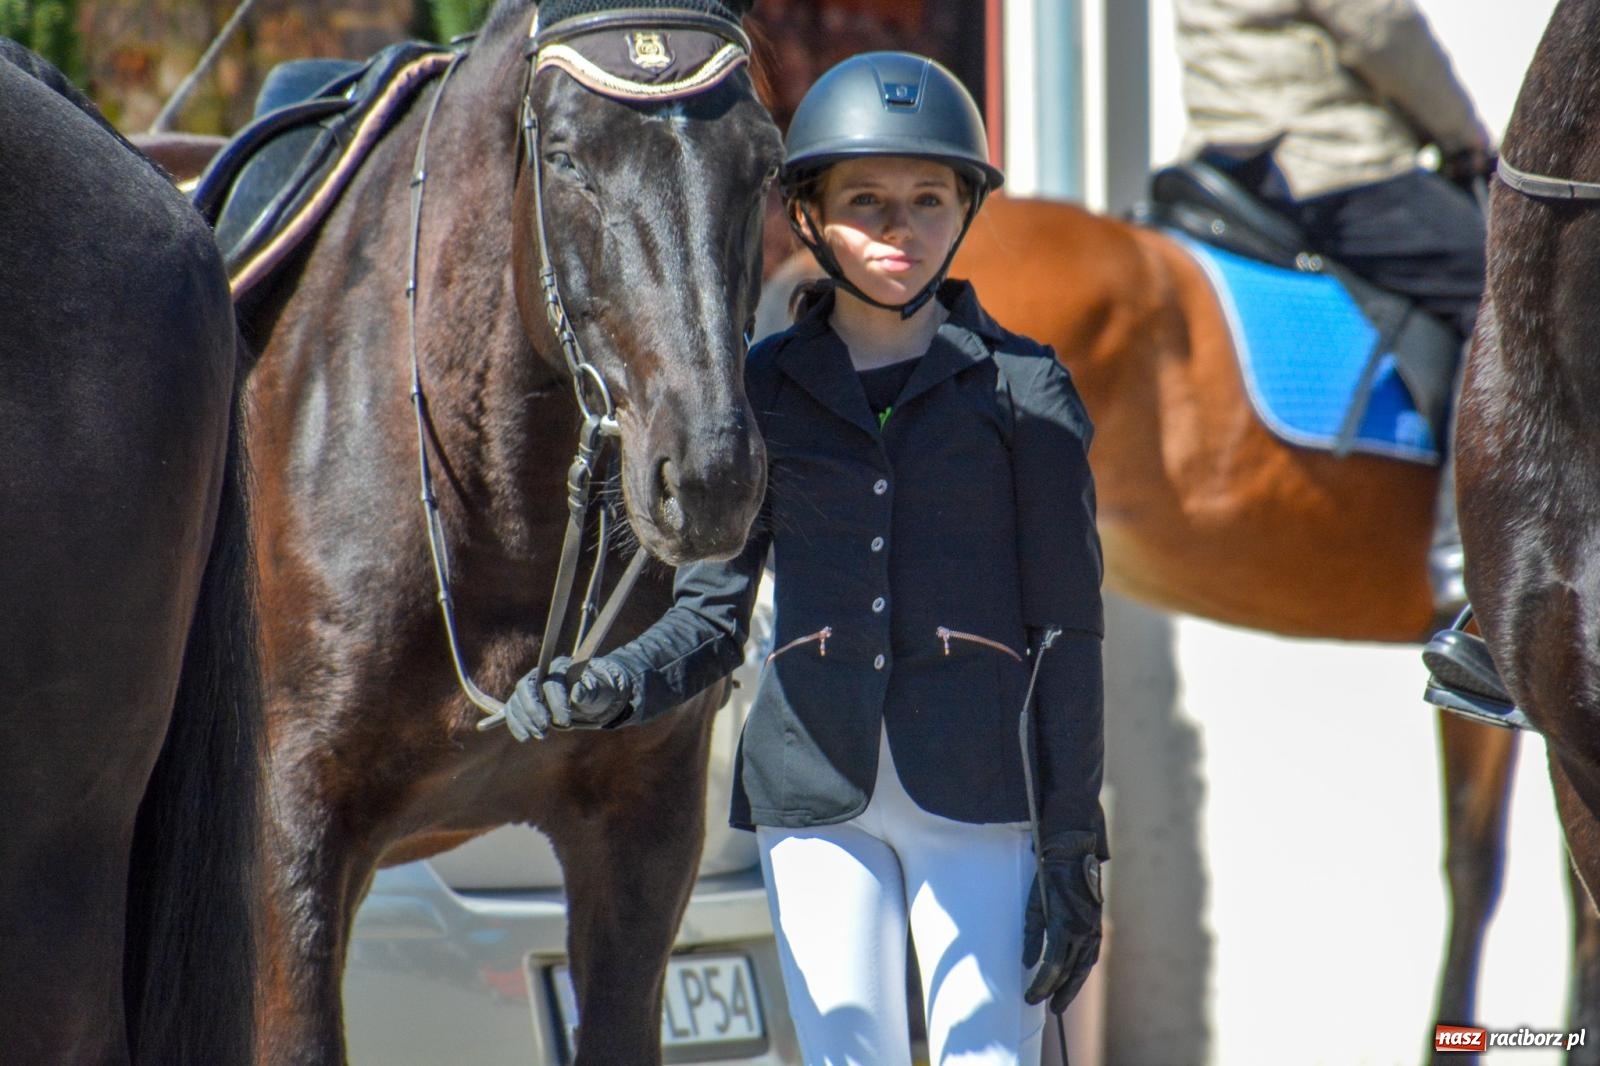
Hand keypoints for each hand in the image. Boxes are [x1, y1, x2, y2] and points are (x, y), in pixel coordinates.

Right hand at [502, 654, 633, 741]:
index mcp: (559, 667)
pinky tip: (525, 737)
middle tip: (545, 728)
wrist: (586, 698)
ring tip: (541, 736)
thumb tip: (577, 693)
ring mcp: (529, 687)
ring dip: (525, 720)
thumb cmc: (592, 693)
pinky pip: (512, 711)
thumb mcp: (595, 693)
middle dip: (533, 710)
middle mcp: (540, 674)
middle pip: (526, 689)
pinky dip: (516, 725)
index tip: (565, 721)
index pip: (551, 683)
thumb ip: (587, 692)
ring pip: (516, 701)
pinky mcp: (522, 701)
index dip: (556, 703)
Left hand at [1022, 833, 1102, 1013]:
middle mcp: (1082, 932)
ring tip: (1060, 1001)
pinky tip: (1074, 978)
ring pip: (1083, 967)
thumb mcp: (1033, 905)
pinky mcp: (1095, 926)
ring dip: (1072, 986)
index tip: (1030, 997)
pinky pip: (1090, 955)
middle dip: (1057, 992)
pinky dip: (1082, 970)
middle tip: (1047, 1008)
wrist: (1074, 855)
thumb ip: (1031, 936)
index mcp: (1065, 926)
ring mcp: (1092, 930)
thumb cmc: (1048, 877)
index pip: (1053, 967)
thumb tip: (1027, 964)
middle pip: (1069, 972)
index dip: (1041, 985)